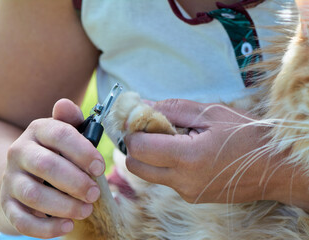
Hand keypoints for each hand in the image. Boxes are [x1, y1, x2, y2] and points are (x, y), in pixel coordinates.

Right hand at [0, 99, 104, 237]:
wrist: (22, 171)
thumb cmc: (55, 152)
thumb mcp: (64, 133)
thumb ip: (71, 121)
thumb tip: (64, 104)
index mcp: (38, 130)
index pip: (60, 135)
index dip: (83, 152)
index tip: (100, 168)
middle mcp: (20, 152)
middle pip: (46, 165)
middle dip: (76, 181)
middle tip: (95, 194)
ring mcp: (11, 179)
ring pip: (33, 194)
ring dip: (64, 205)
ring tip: (86, 210)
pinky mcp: (7, 204)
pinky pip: (21, 220)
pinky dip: (45, 228)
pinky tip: (67, 226)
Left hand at [125, 99, 280, 203]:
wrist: (274, 168)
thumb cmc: (247, 135)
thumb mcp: (211, 113)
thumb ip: (172, 109)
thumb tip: (143, 105)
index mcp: (188, 157)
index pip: (138, 148)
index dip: (133, 131)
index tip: (140, 118)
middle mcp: (183, 181)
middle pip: (135, 165)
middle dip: (135, 145)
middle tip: (150, 128)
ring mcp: (187, 192)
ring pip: (148, 174)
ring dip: (149, 155)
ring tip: (171, 139)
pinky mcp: (192, 197)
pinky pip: (166, 180)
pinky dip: (165, 164)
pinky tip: (184, 152)